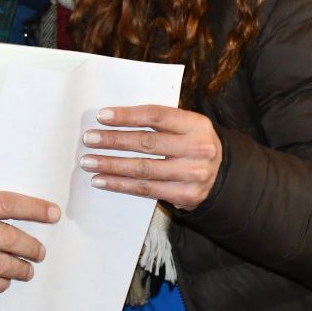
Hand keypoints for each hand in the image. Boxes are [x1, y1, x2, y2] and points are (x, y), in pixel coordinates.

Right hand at [0, 190, 60, 304]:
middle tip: (40, 252)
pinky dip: (1, 283)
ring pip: (2, 264)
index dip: (33, 208)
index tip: (53, 213)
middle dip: (31, 246)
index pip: (5, 203)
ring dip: (20, 268)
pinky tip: (4, 280)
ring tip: (27, 269)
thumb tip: (23, 216)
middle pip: (9, 237)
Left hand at [79, 105, 221, 211]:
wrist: (223, 176)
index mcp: (196, 124)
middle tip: (88, 139)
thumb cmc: (193, 145)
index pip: (156, 116)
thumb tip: (113, 119)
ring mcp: (192, 174)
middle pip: (146, 143)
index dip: (127, 116)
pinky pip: (145, 189)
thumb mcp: (186, 127)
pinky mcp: (185, 195)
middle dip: (113, 140)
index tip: (102, 116)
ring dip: (110, 165)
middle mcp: (197, 149)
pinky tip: (101, 180)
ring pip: (142, 168)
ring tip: (88, 161)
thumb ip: (159, 122)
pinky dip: (119, 185)